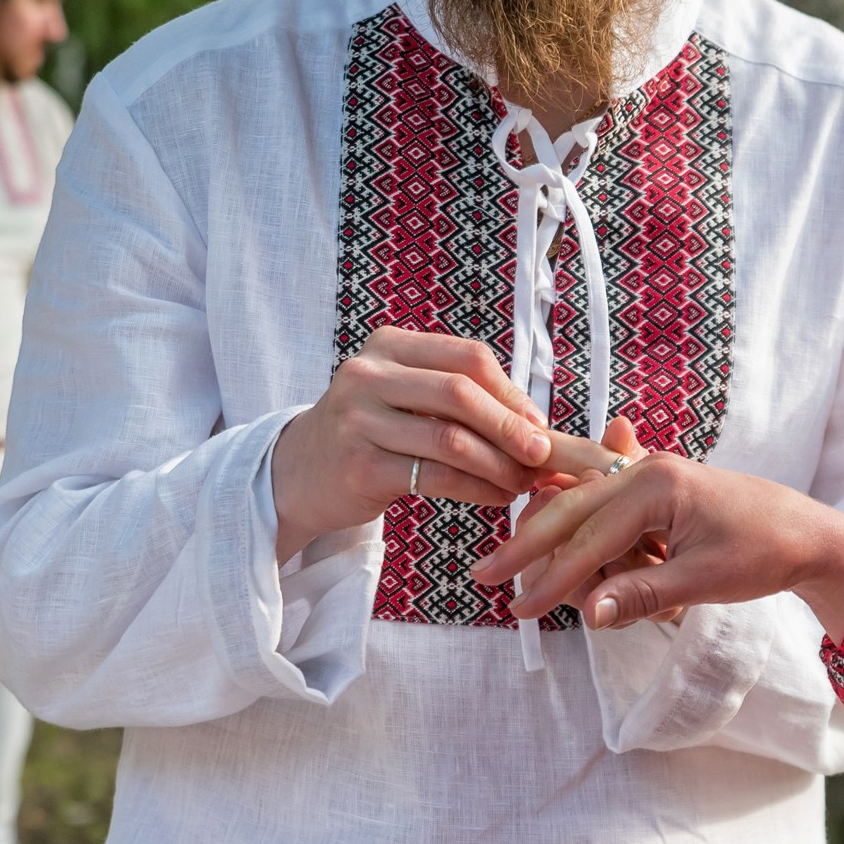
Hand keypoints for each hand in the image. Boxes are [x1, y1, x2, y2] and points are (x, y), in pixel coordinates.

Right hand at [272, 327, 554, 561]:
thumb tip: (535, 422)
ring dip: (499, 465)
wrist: (300, 473)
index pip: (467, 357)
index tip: (539, 424)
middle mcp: (368, 374)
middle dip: (510, 427)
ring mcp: (358, 419)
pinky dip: (476, 489)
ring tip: (523, 483)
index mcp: (389, 345)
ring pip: (450, 439)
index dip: (511, 392)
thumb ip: (458, 396)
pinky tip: (497, 498)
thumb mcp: (405, 396)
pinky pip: (435, 477)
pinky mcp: (359, 466)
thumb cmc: (372, 432)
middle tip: (543, 456)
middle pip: (461, 393)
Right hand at [472, 452, 843, 641]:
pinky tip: (588, 568)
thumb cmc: (764, 552)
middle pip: (570, 509)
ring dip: (570, 553)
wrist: (809, 534)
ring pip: (585, 513)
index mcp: (656, 484)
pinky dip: (595, 545)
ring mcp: (649, 477)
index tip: (520, 608)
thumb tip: (588, 615)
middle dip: (529, 545)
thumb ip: (641, 595)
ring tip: (561, 587)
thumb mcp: (702, 581)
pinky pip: (608, 517)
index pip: (588, 535)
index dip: (551, 576)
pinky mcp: (655, 492)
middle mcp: (647, 471)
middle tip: (486, 577)